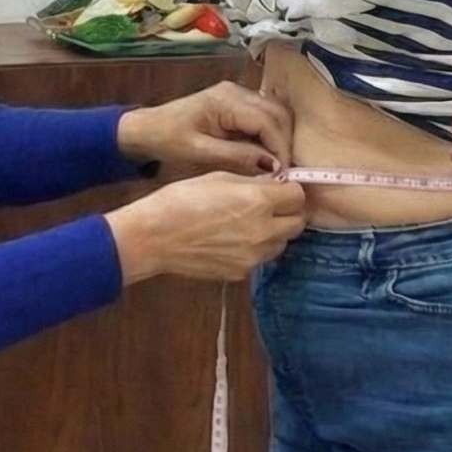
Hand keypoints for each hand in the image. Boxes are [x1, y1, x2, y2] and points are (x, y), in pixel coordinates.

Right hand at [110, 174, 307, 284]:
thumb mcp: (218, 178)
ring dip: (274, 232)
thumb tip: (273, 183)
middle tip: (269, 205)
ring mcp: (253, 257)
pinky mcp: (241, 273)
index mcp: (259, 202)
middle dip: (288, 212)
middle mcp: (263, 232)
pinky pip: (260, 258)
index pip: (298, 195)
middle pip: (298, 223)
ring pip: (282, 244)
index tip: (278, 188)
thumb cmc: (181, 200)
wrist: (154, 237)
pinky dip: (254, 249)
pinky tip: (231, 240)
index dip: (289, 189)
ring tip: (249, 223)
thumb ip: (253, 182)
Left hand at [118, 82, 292, 176]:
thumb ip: (238, 156)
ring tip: (275, 165)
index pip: (268, 120)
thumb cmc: (167, 139)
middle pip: (278, 113)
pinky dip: (270, 134)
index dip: (280, 147)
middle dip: (284, 142)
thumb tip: (272, 166)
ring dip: (279, 138)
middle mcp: (236, 91)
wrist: (145, 129)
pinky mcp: (236, 103)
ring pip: (275, 112)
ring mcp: (237, 95)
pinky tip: (264, 154)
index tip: (283, 173)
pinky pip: (263, 115)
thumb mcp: (200, 152)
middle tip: (282, 172)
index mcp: (226, 100)